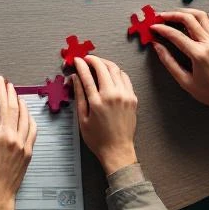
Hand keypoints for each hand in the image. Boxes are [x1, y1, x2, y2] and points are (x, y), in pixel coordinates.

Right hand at [72, 56, 137, 174]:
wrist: (118, 150)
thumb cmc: (98, 138)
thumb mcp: (82, 118)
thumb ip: (79, 96)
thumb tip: (75, 78)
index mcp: (97, 102)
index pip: (87, 76)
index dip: (80, 65)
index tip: (77, 60)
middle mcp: (112, 95)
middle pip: (103, 67)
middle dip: (93, 59)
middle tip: (87, 59)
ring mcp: (125, 95)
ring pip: (116, 69)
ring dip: (106, 63)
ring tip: (98, 63)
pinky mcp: (133, 98)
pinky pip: (125, 78)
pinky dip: (117, 72)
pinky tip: (111, 73)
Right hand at [151, 10, 208, 137]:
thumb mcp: (185, 82)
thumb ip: (169, 62)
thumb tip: (157, 47)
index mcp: (199, 54)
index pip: (175, 35)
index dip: (161, 28)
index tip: (153, 26)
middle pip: (188, 18)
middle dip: (171, 14)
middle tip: (161, 16)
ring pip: (201, 15)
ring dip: (186, 12)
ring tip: (176, 14)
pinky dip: (201, 16)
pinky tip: (194, 19)